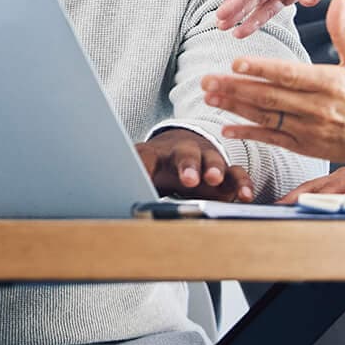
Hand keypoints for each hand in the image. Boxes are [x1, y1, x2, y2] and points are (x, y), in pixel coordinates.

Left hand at [136, 127, 253, 200]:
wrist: (181, 148)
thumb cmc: (157, 165)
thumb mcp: (139, 172)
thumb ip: (127, 179)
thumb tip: (98, 193)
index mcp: (156, 155)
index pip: (145, 157)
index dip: (144, 166)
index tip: (142, 175)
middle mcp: (183, 153)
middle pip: (184, 155)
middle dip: (187, 166)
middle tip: (190, 179)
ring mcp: (206, 160)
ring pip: (213, 160)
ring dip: (215, 169)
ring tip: (215, 179)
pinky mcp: (226, 175)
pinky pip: (236, 176)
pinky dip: (242, 184)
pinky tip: (245, 196)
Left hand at [203, 0, 344, 181]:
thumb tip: (336, 0)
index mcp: (329, 84)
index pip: (289, 74)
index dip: (262, 69)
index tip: (236, 62)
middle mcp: (316, 108)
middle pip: (269, 97)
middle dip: (235, 88)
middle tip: (206, 79)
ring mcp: (308, 130)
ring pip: (265, 118)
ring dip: (234, 108)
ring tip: (209, 97)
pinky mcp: (304, 146)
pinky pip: (271, 140)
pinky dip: (248, 134)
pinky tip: (226, 128)